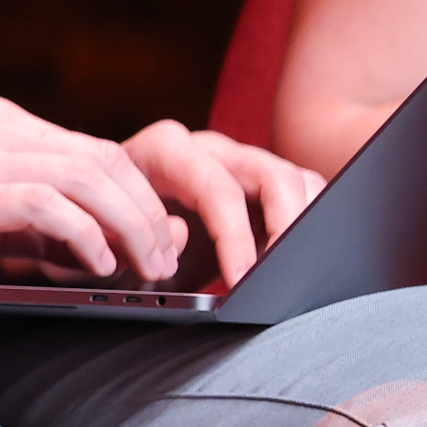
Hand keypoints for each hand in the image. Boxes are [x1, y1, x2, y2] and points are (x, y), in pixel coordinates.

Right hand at [0, 97, 203, 285]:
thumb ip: (26, 217)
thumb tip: (96, 246)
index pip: (94, 150)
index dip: (138, 197)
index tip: (155, 242)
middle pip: (106, 159)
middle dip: (148, 213)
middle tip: (166, 260)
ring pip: (90, 179)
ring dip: (131, 228)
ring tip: (144, 268)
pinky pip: (51, 206)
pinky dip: (86, 237)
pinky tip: (95, 266)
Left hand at [118, 121, 322, 285]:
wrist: (116, 223)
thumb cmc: (114, 233)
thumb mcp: (114, 243)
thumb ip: (139, 240)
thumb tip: (183, 235)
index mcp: (163, 150)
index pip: (214, 188)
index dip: (233, 236)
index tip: (241, 279)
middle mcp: (206, 147)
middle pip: (269, 175)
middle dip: (284, 228)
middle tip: (281, 276)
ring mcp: (238, 158)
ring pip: (294, 179)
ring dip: (304, 223)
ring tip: (293, 269)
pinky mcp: (263, 178)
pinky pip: (304, 189)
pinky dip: (311, 221)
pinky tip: (299, 255)